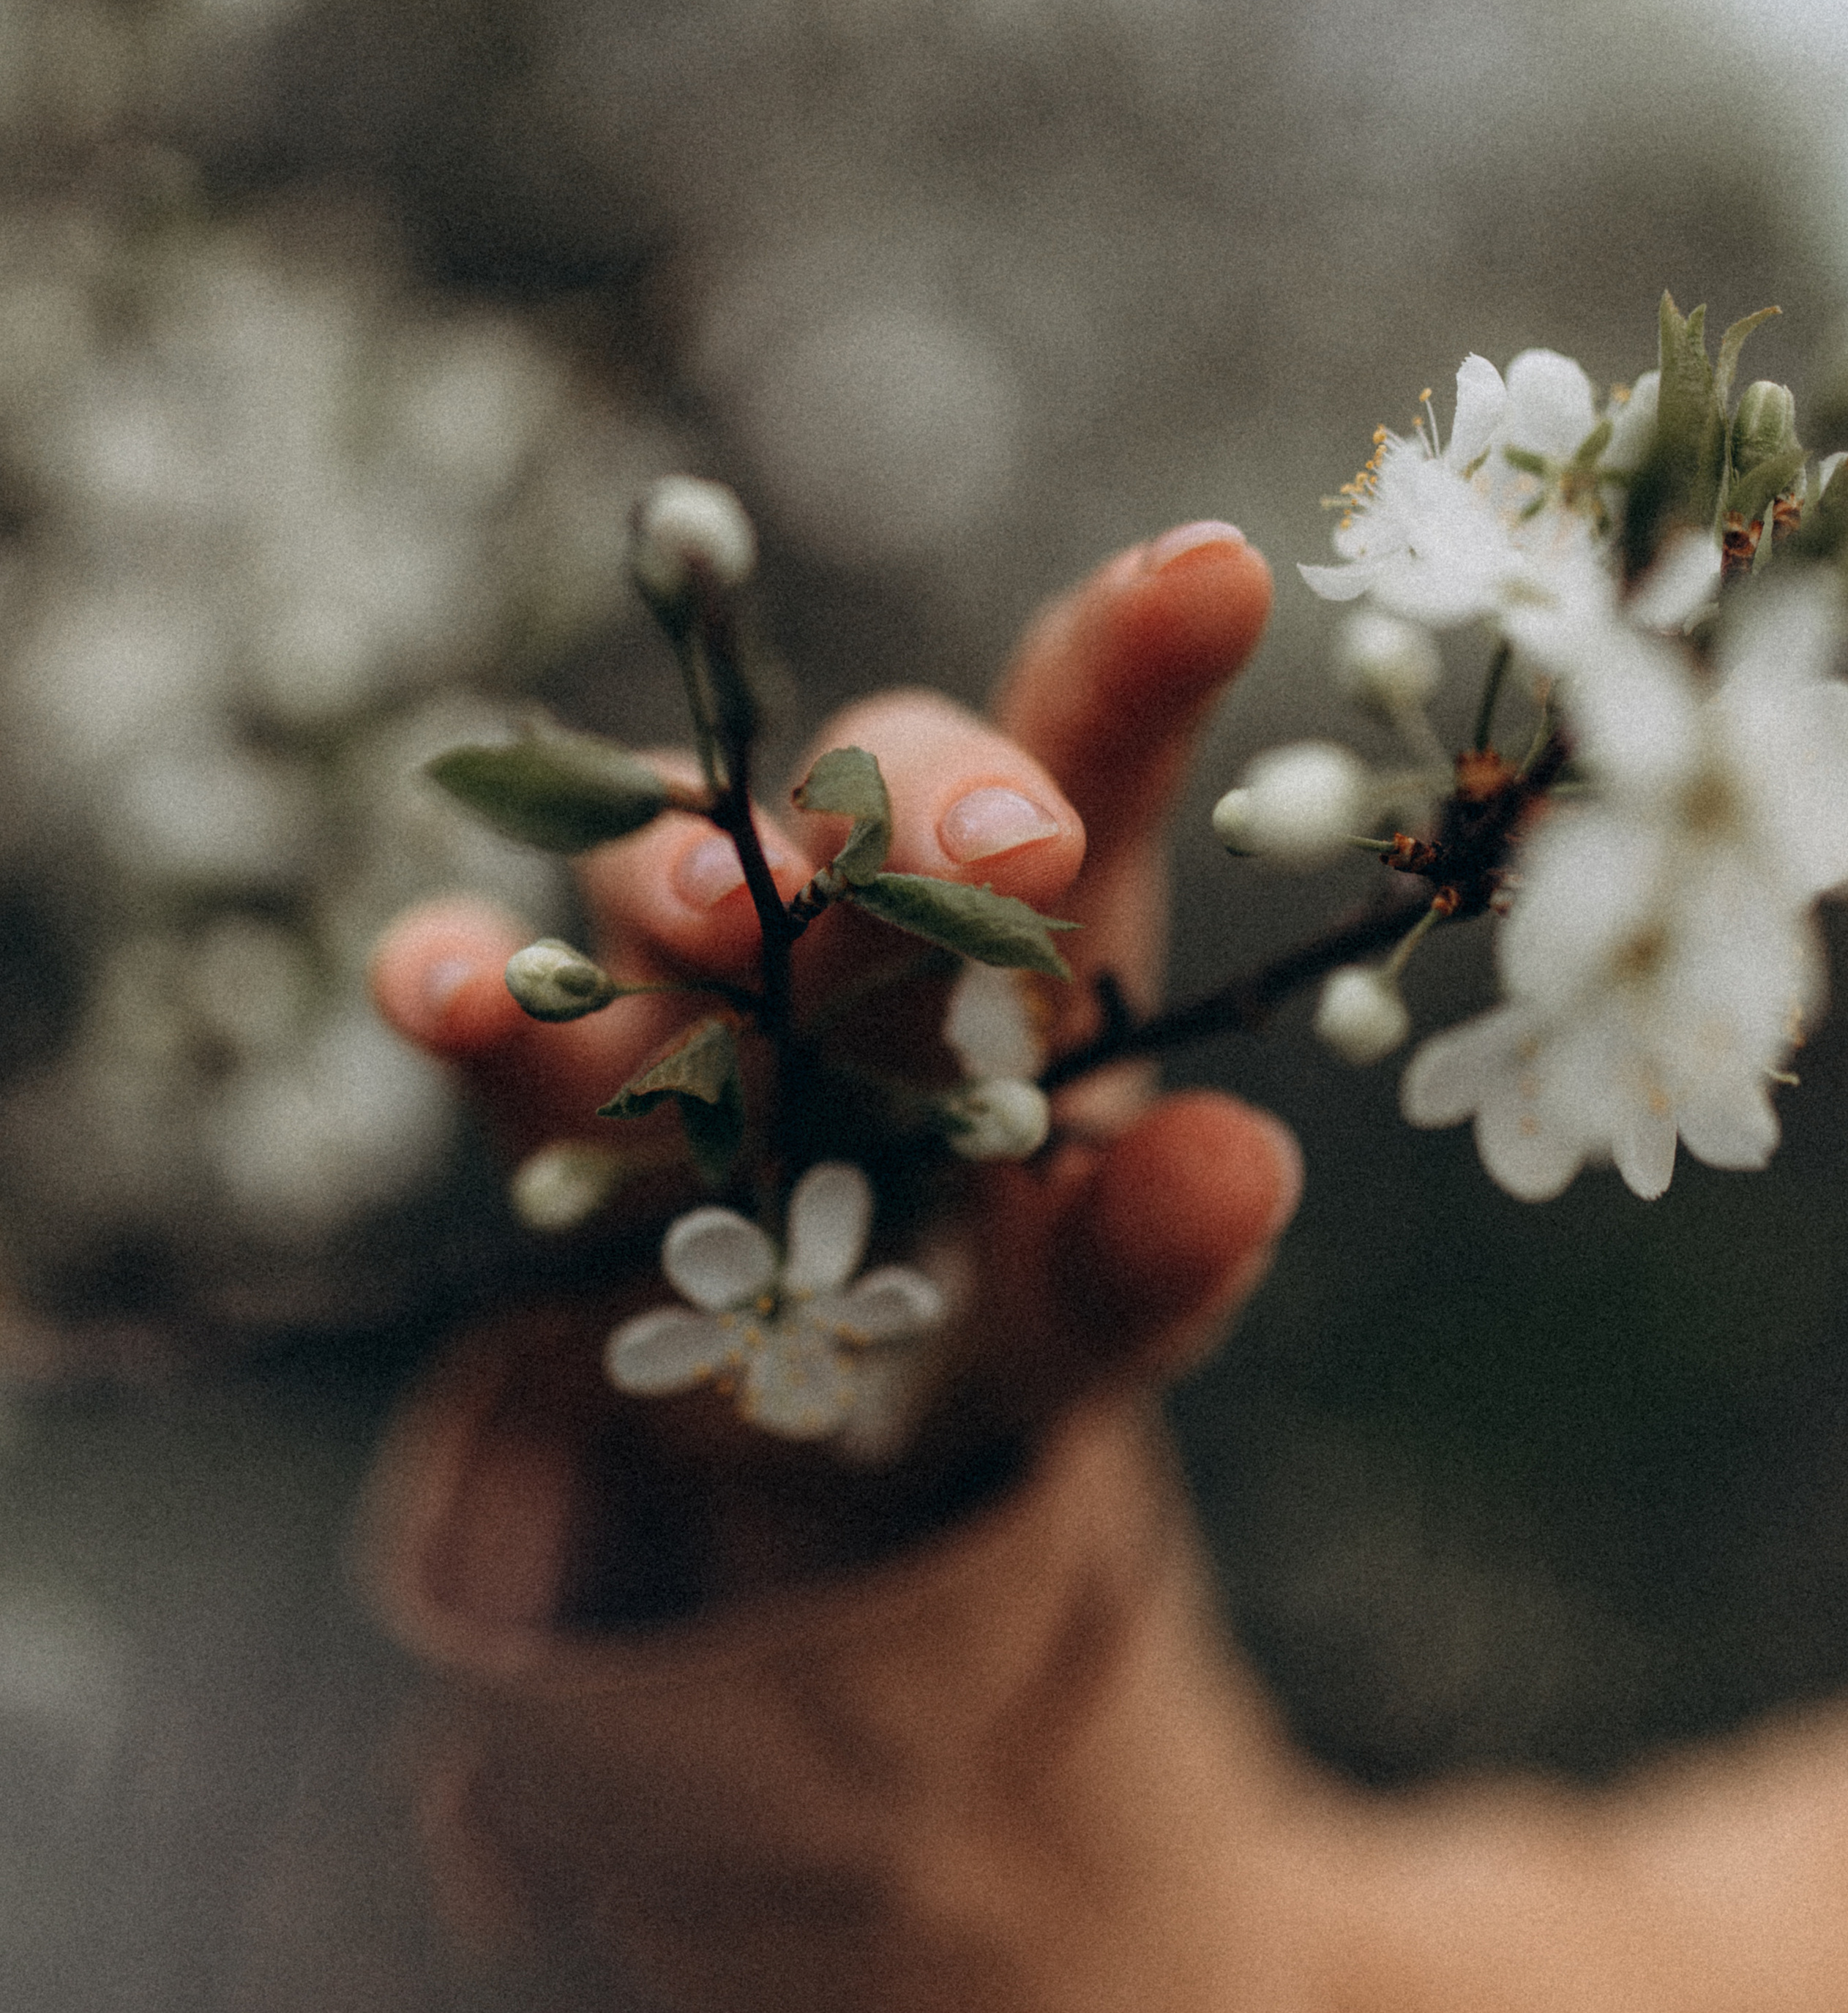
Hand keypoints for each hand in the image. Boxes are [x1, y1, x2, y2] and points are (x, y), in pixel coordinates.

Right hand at [368, 524, 1301, 1620]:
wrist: (790, 1442)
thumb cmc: (978, 1323)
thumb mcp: (1091, 1320)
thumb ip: (1156, 1255)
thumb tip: (1244, 1167)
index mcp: (1020, 947)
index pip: (1084, 766)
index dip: (1139, 661)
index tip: (1215, 570)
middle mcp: (848, 929)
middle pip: (869, 788)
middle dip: (924, 789)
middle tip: (1000, 833)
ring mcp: (687, 997)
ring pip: (665, 867)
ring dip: (686, 867)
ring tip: (717, 908)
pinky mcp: (556, 1100)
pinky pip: (503, 1024)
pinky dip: (462, 990)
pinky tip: (439, 988)